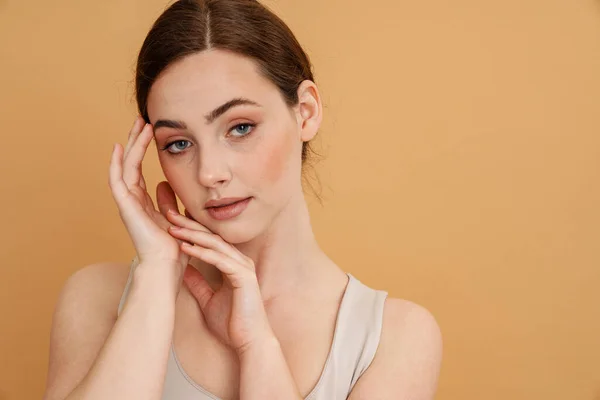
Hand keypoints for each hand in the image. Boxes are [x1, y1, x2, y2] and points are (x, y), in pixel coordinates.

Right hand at [108, 117, 189, 291]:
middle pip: (130, 164)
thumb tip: (167, 184)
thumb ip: (171, 200)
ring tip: (139, 124)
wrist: (167, 267)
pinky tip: (117, 146)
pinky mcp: (125, 207)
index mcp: (144, 204)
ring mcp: (127, 204)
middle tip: (142, 120)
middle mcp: (133, 202)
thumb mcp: (177, 217)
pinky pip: (116, 180)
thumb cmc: (175, 249)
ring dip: (131, 145)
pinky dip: (115, 163)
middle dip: (136, 141)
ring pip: (125, 167)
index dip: (143, 151)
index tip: (150, 131)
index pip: (139, 171)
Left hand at [165, 211, 273, 355]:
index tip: (170, 223)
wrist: (249, 341)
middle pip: (211, 237)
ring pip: (215, 244)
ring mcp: (243, 267)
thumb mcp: (208, 299)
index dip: (190, 231)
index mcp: (232, 264)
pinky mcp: (244, 276)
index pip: (209, 242)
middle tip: (168, 214)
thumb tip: (183, 270)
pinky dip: (202, 252)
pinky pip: (220, 259)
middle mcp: (239, 261)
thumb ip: (198, 283)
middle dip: (189, 225)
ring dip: (192, 235)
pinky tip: (185, 247)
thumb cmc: (232, 323)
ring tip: (173, 227)